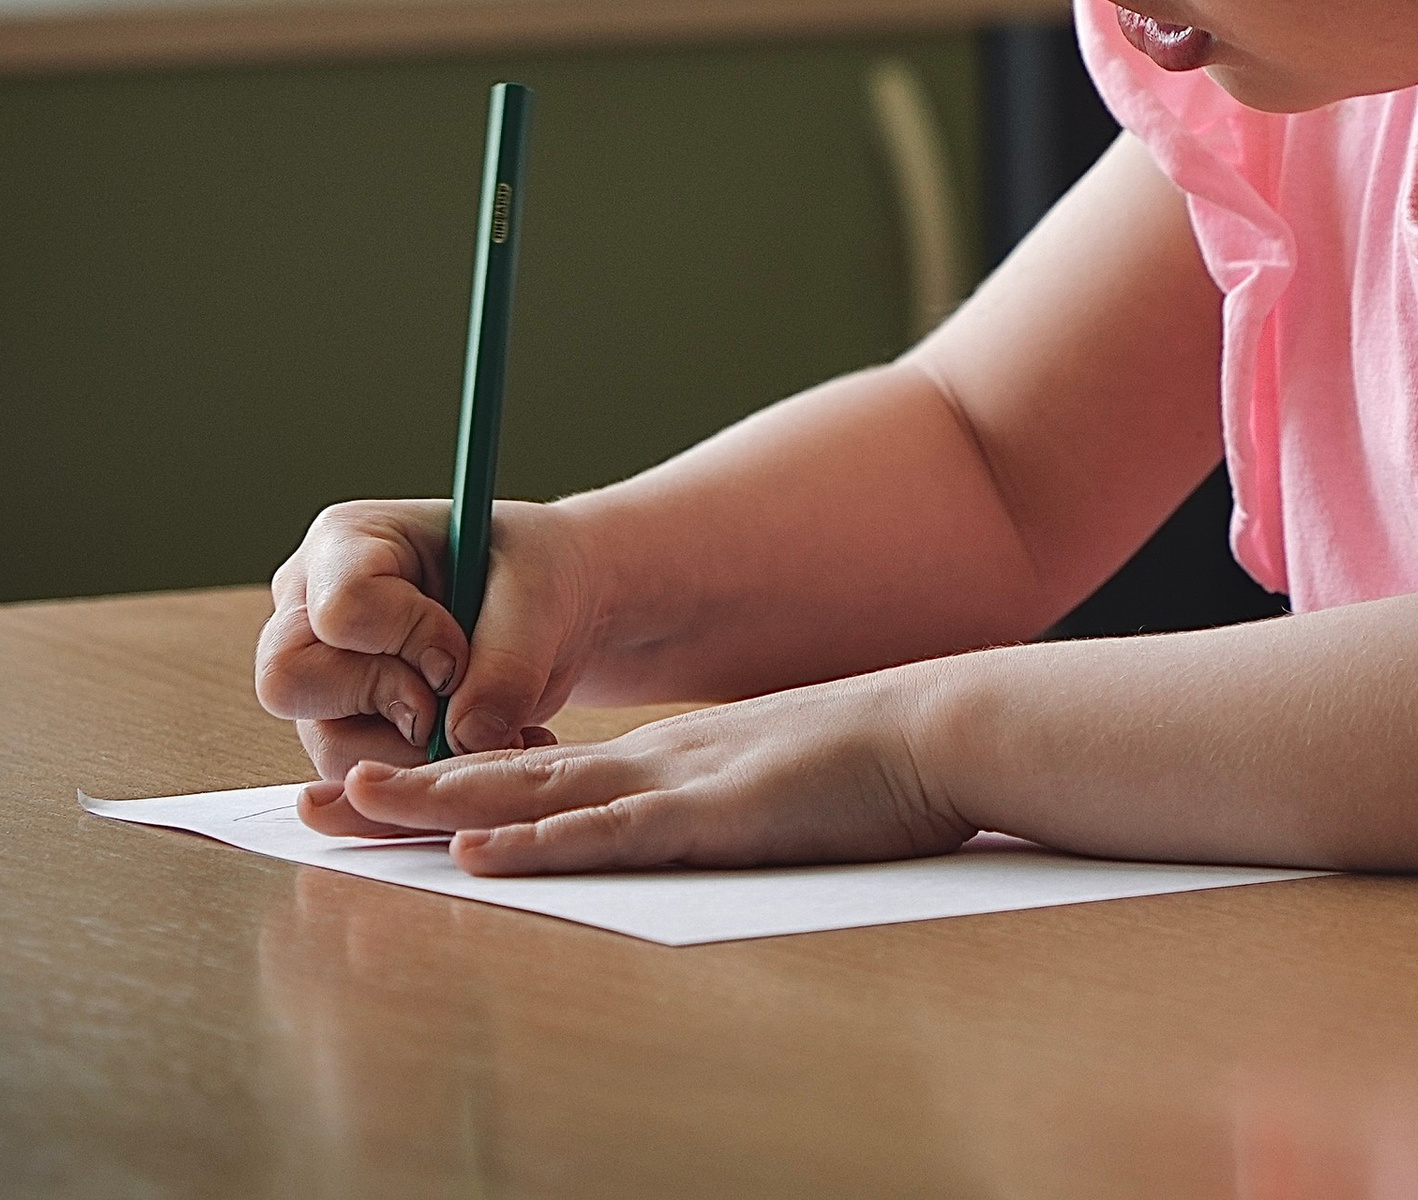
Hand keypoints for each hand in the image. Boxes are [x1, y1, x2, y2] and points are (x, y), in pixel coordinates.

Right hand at [256, 497, 599, 779]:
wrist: (557, 609)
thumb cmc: (537, 569)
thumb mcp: (539, 590)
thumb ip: (508, 659)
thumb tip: (465, 735)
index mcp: (345, 544)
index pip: (341, 606)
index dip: (406, 639)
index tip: (462, 651)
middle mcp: (310, 610)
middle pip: (288, 680)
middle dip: (385, 701)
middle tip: (455, 697)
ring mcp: (321, 676)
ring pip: (326, 744)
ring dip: (415, 753)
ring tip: (490, 726)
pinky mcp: (343, 731)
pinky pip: (359, 781)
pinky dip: (424, 776)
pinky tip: (479, 745)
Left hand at [295, 672, 972, 873]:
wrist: (947, 726)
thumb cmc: (878, 766)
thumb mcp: (779, 784)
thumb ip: (725, 802)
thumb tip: (695, 827)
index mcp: (667, 761)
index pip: (535, 772)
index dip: (448, 783)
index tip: (370, 791)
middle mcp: (654, 763)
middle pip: (508, 777)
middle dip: (406, 792)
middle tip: (309, 800)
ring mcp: (681, 786)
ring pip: (536, 796)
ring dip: (439, 805)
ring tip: (351, 804)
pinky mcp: (718, 817)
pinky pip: (612, 835)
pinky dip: (539, 844)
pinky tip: (481, 852)